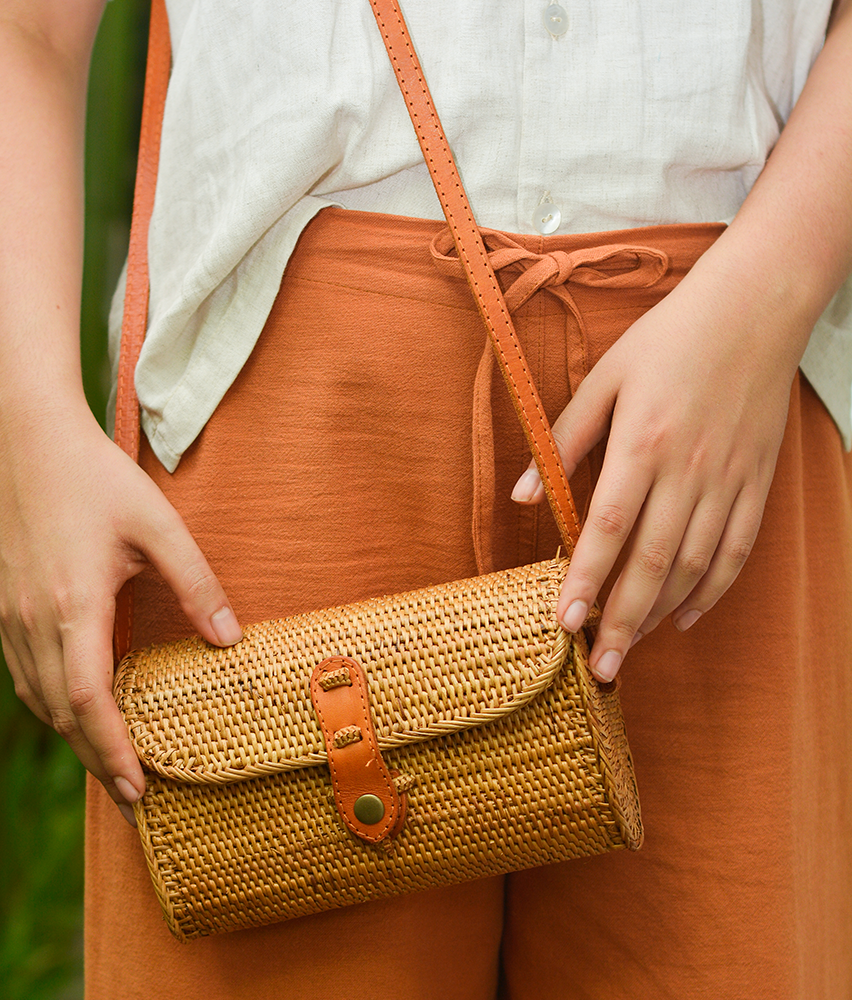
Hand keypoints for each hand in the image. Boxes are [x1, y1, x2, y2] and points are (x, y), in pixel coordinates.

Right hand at [0, 401, 240, 824]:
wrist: (28, 441)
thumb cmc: (96, 478)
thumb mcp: (158, 526)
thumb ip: (196, 583)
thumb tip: (230, 640)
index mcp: (73, 606)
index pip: (88, 702)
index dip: (113, 750)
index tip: (139, 788)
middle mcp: (34, 621)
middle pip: (61, 715)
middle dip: (97, 759)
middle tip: (134, 796)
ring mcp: (12, 616)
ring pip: (38, 700)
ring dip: (74, 736)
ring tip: (111, 762)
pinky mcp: (5, 606)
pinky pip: (24, 675)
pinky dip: (52, 705)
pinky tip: (75, 709)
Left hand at [511, 260, 806, 680]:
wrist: (756, 308)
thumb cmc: (669, 338)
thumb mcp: (605, 377)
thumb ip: (563, 439)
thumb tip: (522, 497)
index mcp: (644, 442)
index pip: (608, 527)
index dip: (585, 579)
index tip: (563, 624)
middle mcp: (688, 470)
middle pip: (653, 562)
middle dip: (622, 619)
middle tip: (600, 668)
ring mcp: (728, 480)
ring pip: (695, 566)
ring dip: (661, 614)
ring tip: (630, 648)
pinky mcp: (756, 482)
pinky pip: (736, 550)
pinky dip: (712, 590)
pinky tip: (684, 617)